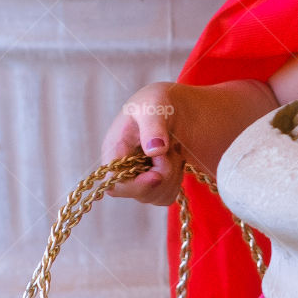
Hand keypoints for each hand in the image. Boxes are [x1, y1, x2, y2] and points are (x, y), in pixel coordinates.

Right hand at [101, 82, 183, 205]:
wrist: (182, 106)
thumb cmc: (160, 102)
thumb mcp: (155, 105)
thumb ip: (153, 125)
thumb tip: (154, 149)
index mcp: (115, 149)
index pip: (115, 183)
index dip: (136, 185)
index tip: (158, 175)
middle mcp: (125, 168)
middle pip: (139, 193)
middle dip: (163, 173)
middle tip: (172, 147)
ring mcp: (141, 177)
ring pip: (157, 196)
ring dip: (173, 174)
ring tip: (174, 148)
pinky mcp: (158, 183)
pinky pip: (169, 195)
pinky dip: (178, 179)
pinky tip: (177, 158)